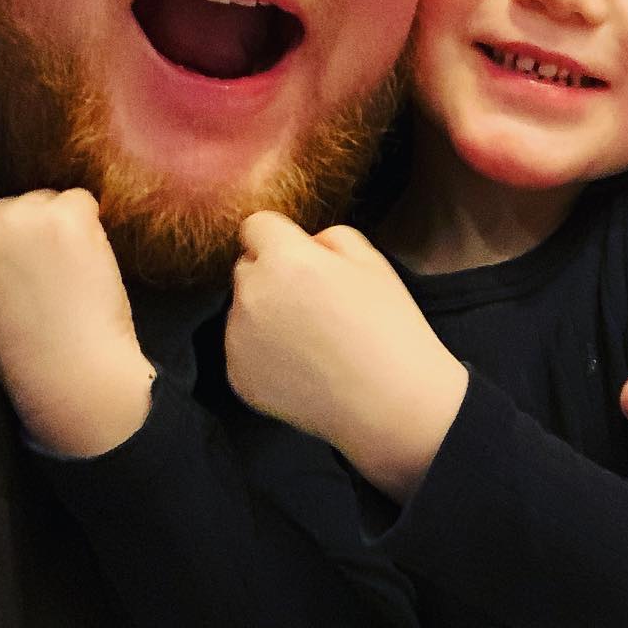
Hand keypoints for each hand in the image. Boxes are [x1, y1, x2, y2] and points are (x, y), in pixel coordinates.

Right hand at [0, 189, 153, 455]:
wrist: (66, 373)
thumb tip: (13, 233)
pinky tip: (87, 268)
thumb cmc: (28, 349)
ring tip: (69, 280)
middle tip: (52, 283)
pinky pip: (86, 202)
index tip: (25, 282)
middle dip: (42, 234)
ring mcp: (20, 217)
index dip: (18, 248)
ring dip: (70, 231)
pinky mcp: (63, 217)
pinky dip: (95, 231)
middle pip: (23, 203)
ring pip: (56, 201)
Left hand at [227, 215, 468, 499]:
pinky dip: (263, 354)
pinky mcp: (237, 376)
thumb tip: (305, 244)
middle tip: (313, 302)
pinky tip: (303, 366)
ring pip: (242, 310)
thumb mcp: (372, 261)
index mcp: (283, 259)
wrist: (390, 402)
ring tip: (312, 341)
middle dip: (271, 275)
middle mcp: (250, 295)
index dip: (280, 238)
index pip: (256, 225)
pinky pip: (242, 349)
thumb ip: (329, 236)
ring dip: (265, 315)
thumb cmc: (388, 327)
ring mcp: (238, 339)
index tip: (301, 258)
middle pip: (246, 268)